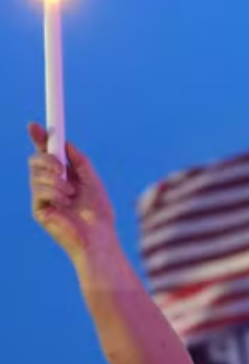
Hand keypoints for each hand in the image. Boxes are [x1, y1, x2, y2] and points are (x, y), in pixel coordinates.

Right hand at [28, 123, 116, 263]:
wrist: (99, 237)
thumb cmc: (99, 212)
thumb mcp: (92, 180)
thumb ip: (80, 161)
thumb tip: (65, 142)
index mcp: (62, 177)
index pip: (46, 154)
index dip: (39, 139)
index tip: (35, 126)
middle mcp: (49, 185)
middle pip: (35, 160)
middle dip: (47, 158)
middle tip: (60, 166)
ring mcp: (42, 197)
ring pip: (36, 174)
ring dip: (56, 180)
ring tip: (72, 194)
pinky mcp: (38, 210)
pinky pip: (39, 191)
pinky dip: (55, 193)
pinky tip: (66, 203)